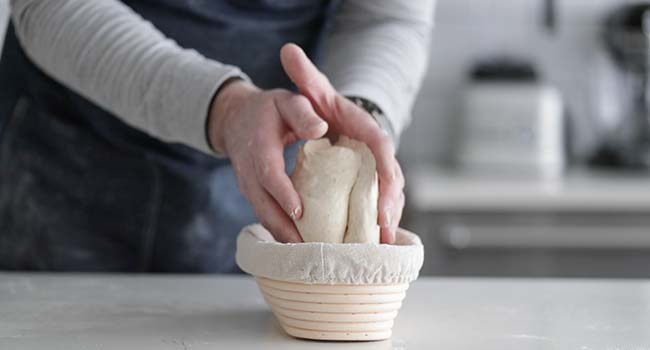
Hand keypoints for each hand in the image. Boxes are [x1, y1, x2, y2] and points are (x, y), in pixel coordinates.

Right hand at [208, 79, 327, 242]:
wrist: (236, 120)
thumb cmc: (268, 110)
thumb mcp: (286, 102)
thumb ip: (302, 113)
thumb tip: (321, 129)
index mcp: (259, 148)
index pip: (268, 175)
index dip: (282, 194)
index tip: (299, 212)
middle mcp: (249, 173)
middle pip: (264, 207)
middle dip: (286, 230)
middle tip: (311, 250)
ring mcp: (250, 188)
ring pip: (265, 218)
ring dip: (285, 239)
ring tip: (311, 258)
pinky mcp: (255, 197)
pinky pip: (267, 218)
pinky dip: (283, 235)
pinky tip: (305, 250)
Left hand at [280, 43, 404, 243]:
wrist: (330, 115)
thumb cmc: (321, 103)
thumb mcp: (312, 88)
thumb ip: (304, 73)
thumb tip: (288, 50)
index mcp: (365, 128)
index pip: (381, 146)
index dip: (386, 169)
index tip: (385, 191)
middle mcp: (375, 150)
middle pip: (390, 177)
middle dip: (390, 203)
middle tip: (383, 228)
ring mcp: (374, 168)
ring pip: (388, 195)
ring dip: (387, 218)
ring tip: (381, 243)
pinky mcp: (368, 183)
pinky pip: (378, 203)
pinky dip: (378, 222)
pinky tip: (374, 243)